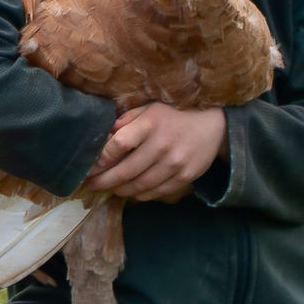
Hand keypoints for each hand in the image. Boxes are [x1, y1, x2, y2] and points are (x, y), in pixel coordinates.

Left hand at [84, 102, 227, 201]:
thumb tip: (105, 136)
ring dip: (120, 190)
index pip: (119, 144)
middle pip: (126, 170)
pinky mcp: (185, 177)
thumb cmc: (174, 116)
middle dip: (104, 181)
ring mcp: (175, 163)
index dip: (101, 159)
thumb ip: (127, 120)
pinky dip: (139, 195)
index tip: (90, 167)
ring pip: (140, 185)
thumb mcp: (150, 108)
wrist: (213, 127)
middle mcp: (162, 144)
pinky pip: (156, 192)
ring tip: (108, 189)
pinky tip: (130, 192)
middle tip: (90, 185)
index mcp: (151, 123)